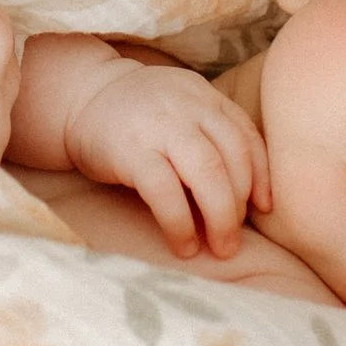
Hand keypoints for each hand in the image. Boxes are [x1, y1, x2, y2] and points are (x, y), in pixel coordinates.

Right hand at [64, 60, 269, 258]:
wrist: (82, 97)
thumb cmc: (139, 116)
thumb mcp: (182, 109)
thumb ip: (210, 135)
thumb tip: (247, 198)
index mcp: (205, 99)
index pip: (246, 137)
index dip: (262, 177)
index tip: (263, 208)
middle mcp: (188, 108)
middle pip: (231, 159)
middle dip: (238, 207)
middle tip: (233, 241)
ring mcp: (160, 127)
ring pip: (207, 173)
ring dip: (220, 217)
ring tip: (218, 248)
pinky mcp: (131, 151)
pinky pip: (165, 191)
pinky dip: (180, 223)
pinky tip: (182, 244)